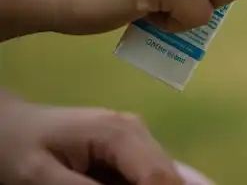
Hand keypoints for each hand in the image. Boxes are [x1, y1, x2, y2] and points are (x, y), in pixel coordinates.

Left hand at [0, 90, 209, 184]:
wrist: (3, 126)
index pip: (160, 178)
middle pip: (169, 179)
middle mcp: (138, 132)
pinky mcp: (130, 153)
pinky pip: (152, 178)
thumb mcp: (41, 179)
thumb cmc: (15, 149)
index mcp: (121, 133)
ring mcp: (136, 141)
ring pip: (165, 178)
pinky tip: (162, 183)